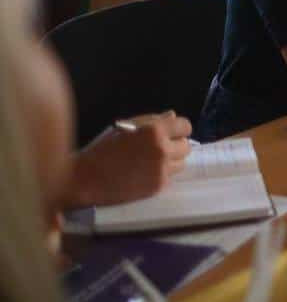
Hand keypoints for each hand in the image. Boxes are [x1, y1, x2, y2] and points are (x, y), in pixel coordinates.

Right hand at [71, 111, 192, 206]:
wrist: (86, 179)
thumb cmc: (102, 150)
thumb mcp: (125, 128)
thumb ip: (152, 121)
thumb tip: (173, 116)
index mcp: (154, 131)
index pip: (185, 126)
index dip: (178, 129)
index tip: (171, 133)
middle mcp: (162, 149)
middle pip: (186, 146)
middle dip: (175, 145)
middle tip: (158, 149)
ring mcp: (162, 169)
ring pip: (181, 162)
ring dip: (171, 161)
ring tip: (149, 162)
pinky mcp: (159, 185)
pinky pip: (170, 176)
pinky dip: (161, 174)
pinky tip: (143, 173)